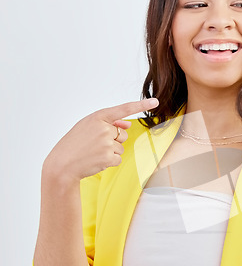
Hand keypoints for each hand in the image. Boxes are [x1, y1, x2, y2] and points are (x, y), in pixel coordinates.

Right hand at [44, 98, 158, 181]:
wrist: (62, 164)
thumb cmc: (74, 144)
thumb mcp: (87, 127)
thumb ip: (108, 124)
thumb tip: (128, 125)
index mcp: (97, 117)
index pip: (123, 109)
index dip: (141, 105)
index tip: (155, 101)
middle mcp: (104, 128)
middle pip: (123, 134)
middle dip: (113, 140)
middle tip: (94, 145)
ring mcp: (107, 143)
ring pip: (121, 147)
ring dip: (110, 152)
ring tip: (93, 153)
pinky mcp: (109, 157)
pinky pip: (118, 159)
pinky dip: (109, 161)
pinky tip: (96, 160)